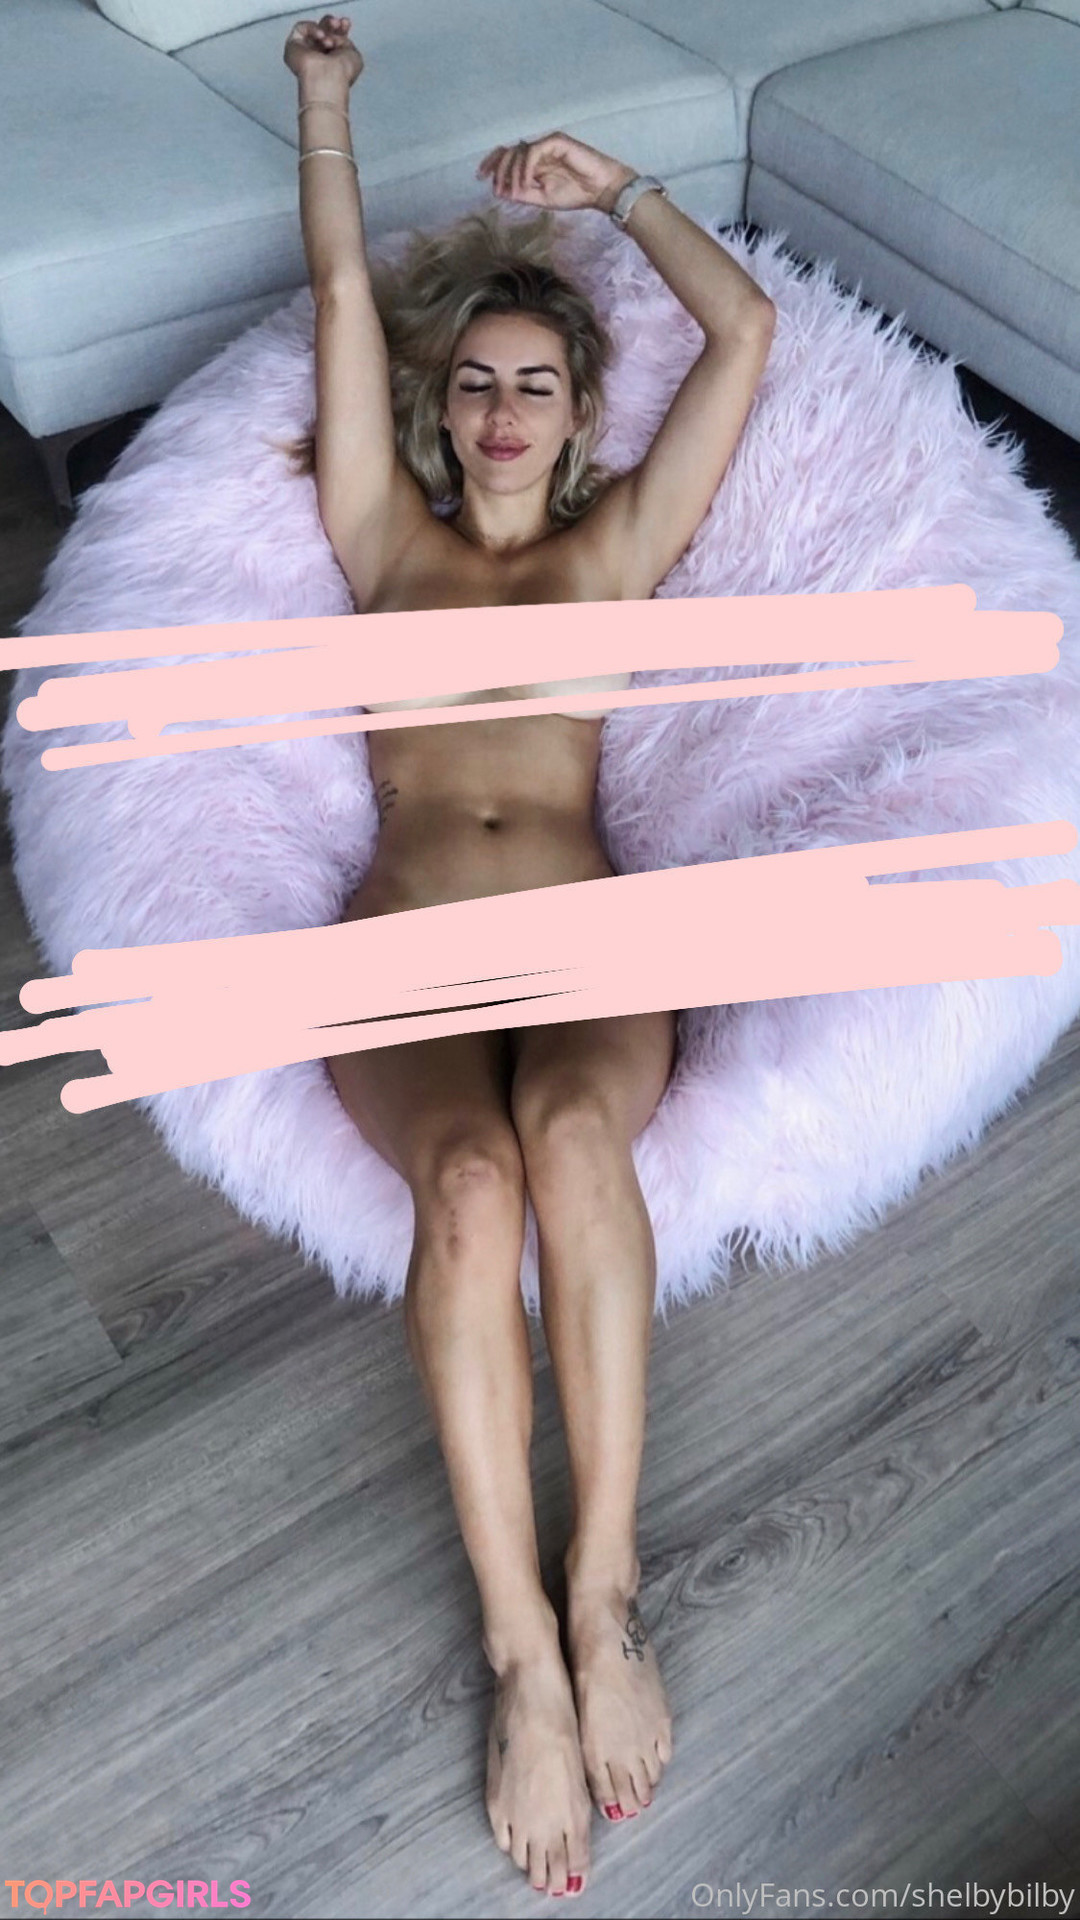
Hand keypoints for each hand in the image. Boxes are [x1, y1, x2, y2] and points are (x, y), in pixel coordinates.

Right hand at [284, 14, 363, 87]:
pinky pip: (301, 28)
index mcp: (333, 63)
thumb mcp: (354, 55)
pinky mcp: (293, 47)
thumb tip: (336, 36)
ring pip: (313, 30)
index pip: (334, 41)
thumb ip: (346, 43)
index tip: (345, 23)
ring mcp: (305, 53)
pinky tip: (321, 37)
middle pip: (323, 32)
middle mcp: (318, 58)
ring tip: (329, 39)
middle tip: (337, 24)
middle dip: (331, 25)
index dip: (340, 29)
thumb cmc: (342, 74)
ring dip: (324, 28)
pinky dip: (313, 29)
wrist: (328, 78)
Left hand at [477, 132, 634, 213]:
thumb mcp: (543, 199)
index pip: (508, 157)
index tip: (481, 178)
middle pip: (509, 150)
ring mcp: (547, 144)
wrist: (601, 190)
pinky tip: (526, 183)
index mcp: (534, 162)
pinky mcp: (556, 141)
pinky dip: (526, 167)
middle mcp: (538, 150)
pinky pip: (533, 152)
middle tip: (492, 183)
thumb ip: (523, 194)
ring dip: (512, 172)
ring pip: (519, 150)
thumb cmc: (576, 194)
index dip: (492, 164)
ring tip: (514, 190)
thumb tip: (500, 191)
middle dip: (496, 166)